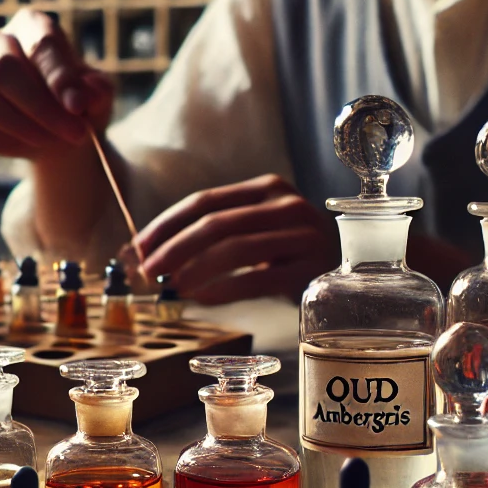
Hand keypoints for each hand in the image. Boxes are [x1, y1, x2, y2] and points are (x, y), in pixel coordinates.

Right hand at [0, 9, 113, 160]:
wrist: (59, 134)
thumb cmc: (79, 105)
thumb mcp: (99, 97)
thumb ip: (98, 92)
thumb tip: (88, 94)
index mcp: (32, 26)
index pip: (41, 45)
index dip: (59, 78)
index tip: (79, 107)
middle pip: (2, 69)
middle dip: (40, 108)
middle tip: (74, 134)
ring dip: (21, 127)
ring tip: (53, 141)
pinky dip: (1, 143)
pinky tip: (28, 146)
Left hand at [130, 174, 338, 304]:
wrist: (349, 270)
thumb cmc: (289, 252)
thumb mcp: (256, 230)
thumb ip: (212, 234)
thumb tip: (145, 251)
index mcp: (266, 188)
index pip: (205, 200)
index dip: (166, 223)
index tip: (138, 246)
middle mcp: (286, 205)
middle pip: (217, 223)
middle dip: (174, 248)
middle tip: (149, 271)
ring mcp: (302, 236)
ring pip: (236, 248)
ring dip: (196, 269)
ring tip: (173, 286)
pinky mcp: (310, 269)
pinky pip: (258, 279)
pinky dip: (224, 289)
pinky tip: (202, 298)